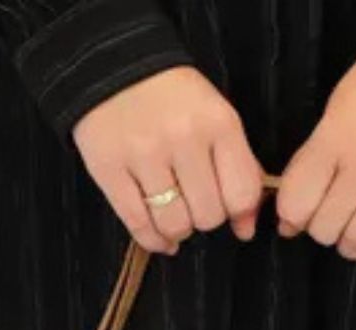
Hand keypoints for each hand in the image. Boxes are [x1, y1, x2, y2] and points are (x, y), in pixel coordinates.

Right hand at [73, 67, 264, 253]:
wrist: (115, 65)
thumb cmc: (174, 99)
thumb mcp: (216, 119)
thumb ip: (239, 169)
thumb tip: (245, 229)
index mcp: (218, 123)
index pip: (241, 194)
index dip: (239, 213)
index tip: (228, 209)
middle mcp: (183, 138)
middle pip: (208, 215)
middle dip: (205, 217)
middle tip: (194, 202)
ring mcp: (144, 154)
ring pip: (175, 224)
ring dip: (179, 228)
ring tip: (175, 214)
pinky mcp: (110, 169)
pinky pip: (139, 224)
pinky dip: (154, 239)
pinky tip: (160, 236)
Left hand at [276, 54, 355, 263]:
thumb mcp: (334, 112)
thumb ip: (311, 162)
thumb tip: (290, 217)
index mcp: (334, 141)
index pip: (297, 203)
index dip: (292, 215)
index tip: (299, 211)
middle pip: (326, 228)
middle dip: (322, 228)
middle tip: (332, 216)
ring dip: (350, 244)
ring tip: (354, 230)